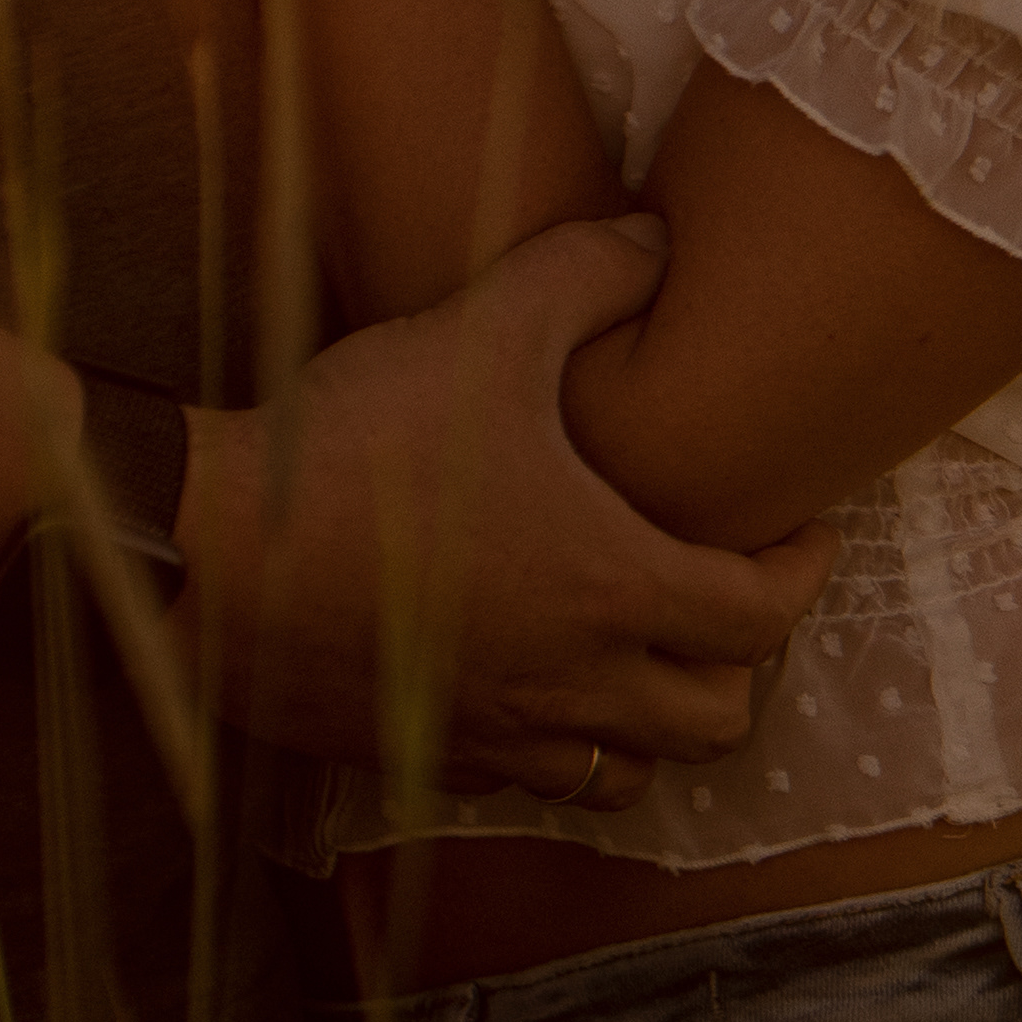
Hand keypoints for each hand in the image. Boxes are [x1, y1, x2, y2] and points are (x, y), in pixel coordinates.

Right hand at [174, 214, 833, 800]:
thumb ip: (585, 275)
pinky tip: (531, 682)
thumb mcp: (485, 330)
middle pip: (716, 721)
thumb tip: (658, 237)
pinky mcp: (425, 758)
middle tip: (727, 593)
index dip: (802, 576)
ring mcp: (497, 735)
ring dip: (656, 722)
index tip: (807, 537)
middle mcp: (571, 684)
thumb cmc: (361, 448)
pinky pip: (527, 783)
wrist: (213, 556)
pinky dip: (558, 745)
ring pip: (629, 775)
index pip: (759, 617)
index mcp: (610, 587)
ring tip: (643, 653)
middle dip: (743, 662)